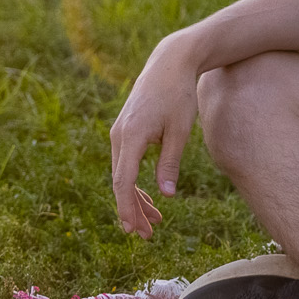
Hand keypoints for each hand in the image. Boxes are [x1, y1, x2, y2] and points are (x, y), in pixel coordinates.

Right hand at [107, 39, 204, 237]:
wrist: (170, 63)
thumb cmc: (178, 95)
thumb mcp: (180, 130)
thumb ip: (170, 163)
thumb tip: (165, 195)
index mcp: (131, 136)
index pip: (123, 181)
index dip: (127, 208)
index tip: (134, 229)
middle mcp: (119, 135)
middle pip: (119, 182)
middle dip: (131, 210)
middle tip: (146, 235)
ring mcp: (119, 133)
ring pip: (121, 175)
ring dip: (135, 199)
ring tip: (153, 222)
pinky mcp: (125, 131)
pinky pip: (126, 164)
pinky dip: (135, 182)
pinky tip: (150, 197)